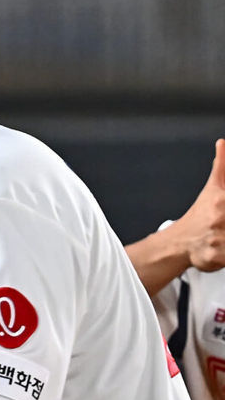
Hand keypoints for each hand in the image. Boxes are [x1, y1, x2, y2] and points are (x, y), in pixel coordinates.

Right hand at [177, 138, 224, 271]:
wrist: (179, 242)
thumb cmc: (200, 215)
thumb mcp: (214, 187)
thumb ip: (222, 165)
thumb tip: (222, 143)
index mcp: (222, 199)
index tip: (224, 210)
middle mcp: (221, 217)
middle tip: (222, 220)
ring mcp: (218, 238)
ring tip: (222, 232)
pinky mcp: (217, 256)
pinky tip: (221, 245)